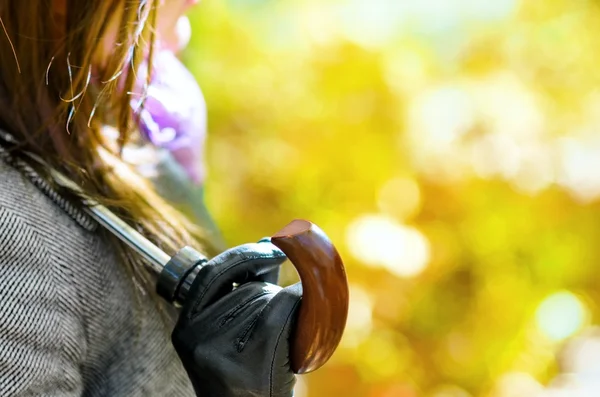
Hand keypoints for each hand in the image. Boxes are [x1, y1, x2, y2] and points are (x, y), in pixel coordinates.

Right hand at [172, 241, 301, 396]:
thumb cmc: (247, 374)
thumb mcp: (233, 333)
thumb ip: (247, 289)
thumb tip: (270, 243)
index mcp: (185, 328)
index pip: (212, 272)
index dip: (245, 255)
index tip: (275, 249)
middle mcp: (194, 338)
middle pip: (248, 289)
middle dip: (271, 295)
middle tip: (279, 320)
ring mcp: (219, 352)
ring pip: (266, 300)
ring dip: (284, 310)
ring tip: (278, 344)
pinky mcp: (249, 362)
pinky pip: (281, 311)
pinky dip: (298, 307)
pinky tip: (303, 324)